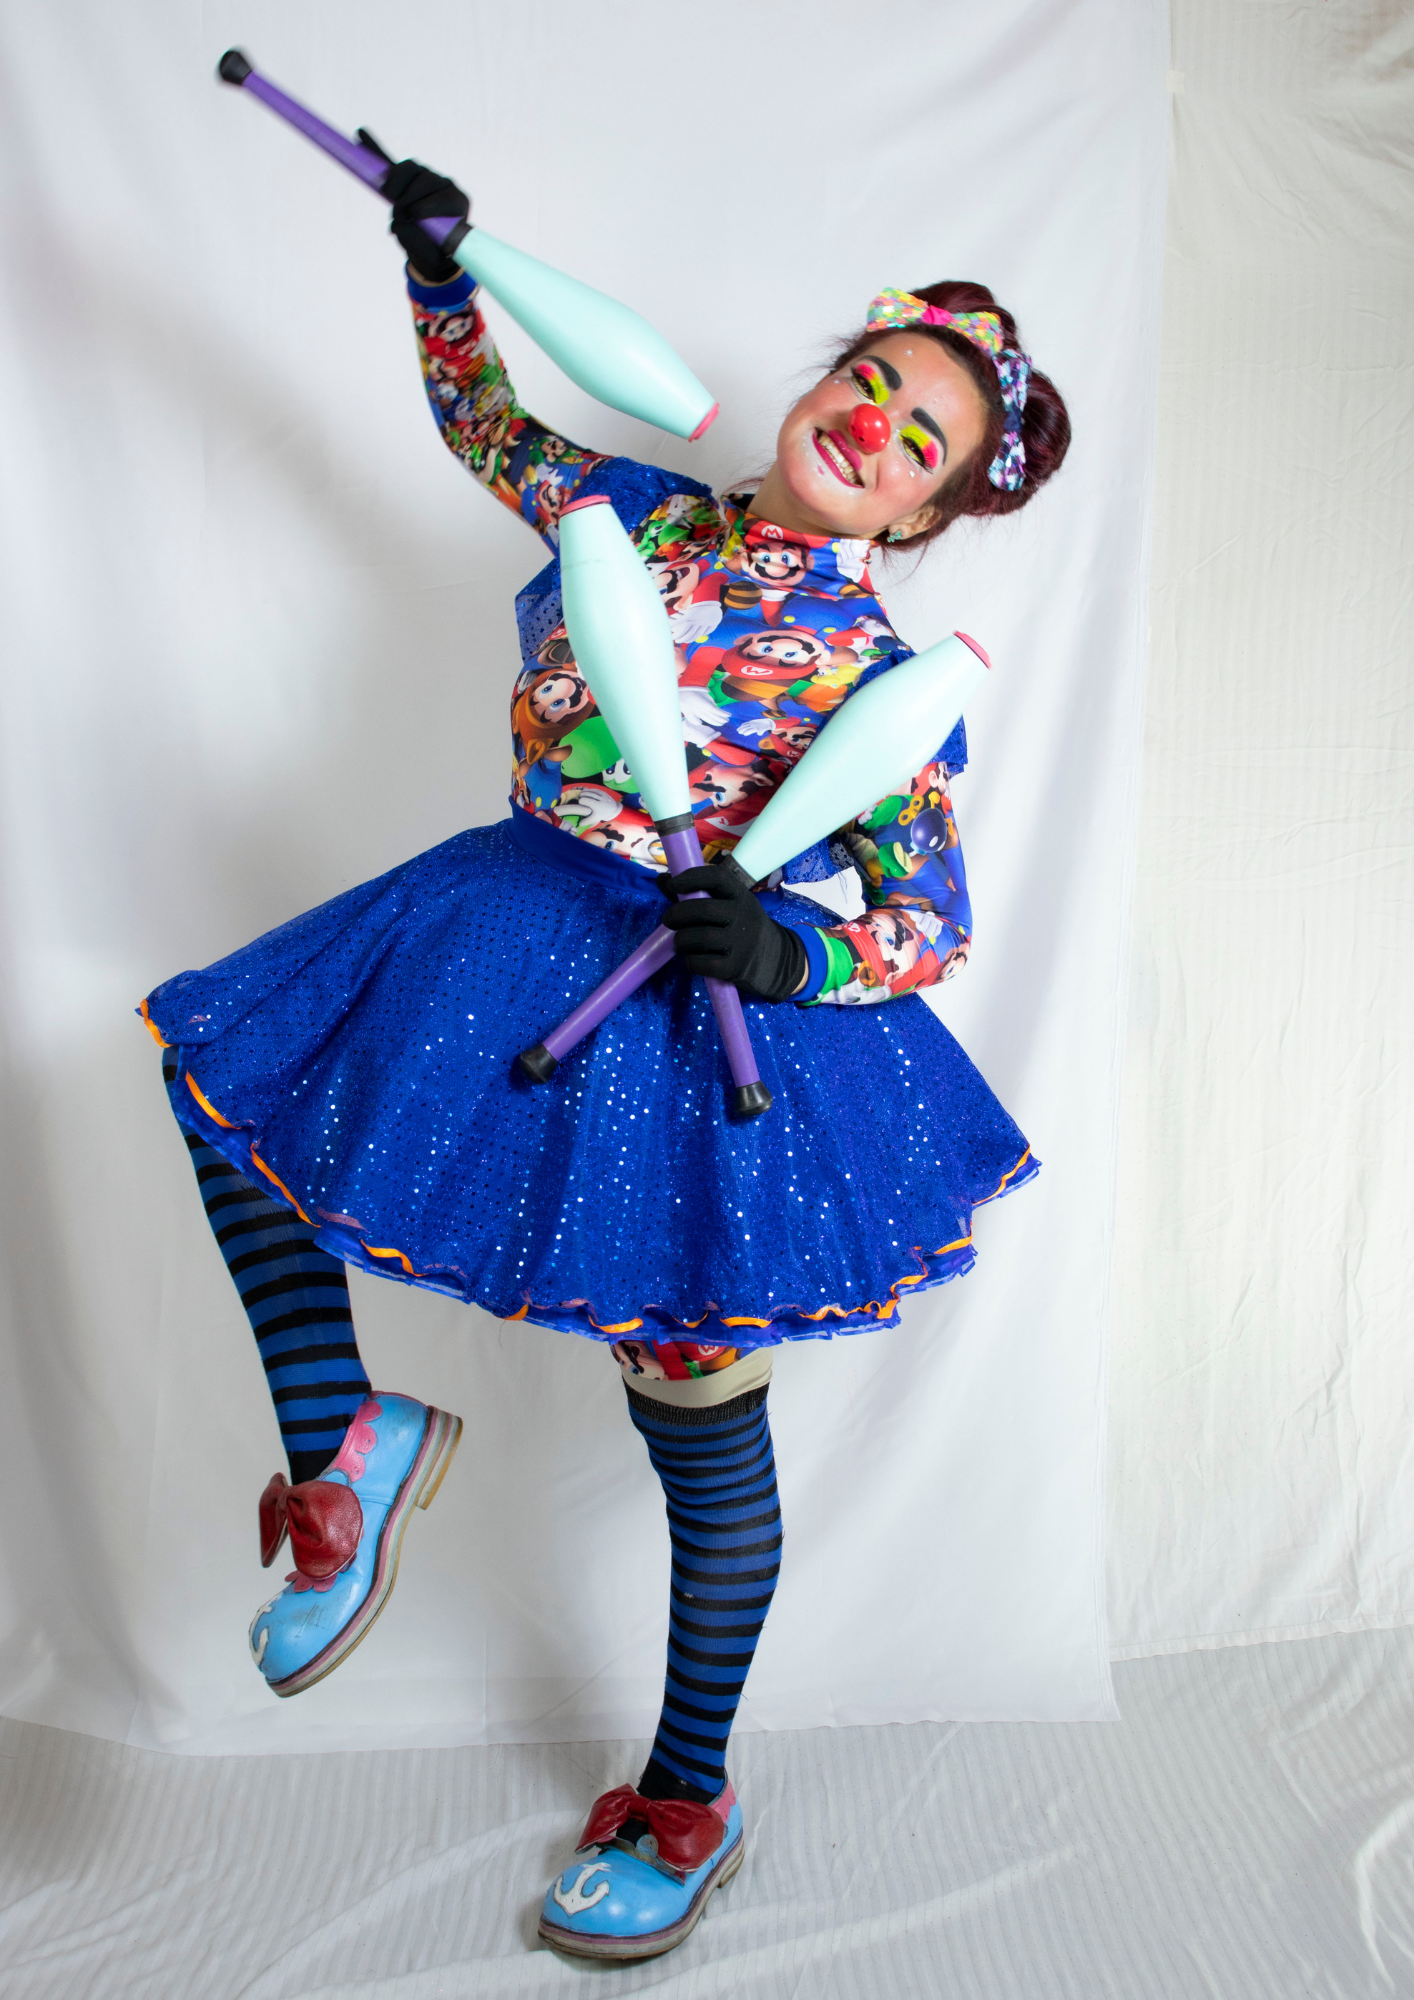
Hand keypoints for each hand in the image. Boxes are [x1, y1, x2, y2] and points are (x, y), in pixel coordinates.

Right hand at [359, 131, 469, 283]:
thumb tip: (397, 223)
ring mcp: (425, 178)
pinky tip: (360, 134)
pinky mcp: (407, 178)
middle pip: (425, 177)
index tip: (414, 216)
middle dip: (408, 195)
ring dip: (396, 181)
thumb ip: (416, 241)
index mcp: (457, 202)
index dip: (427, 204)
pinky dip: (375, 148)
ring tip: (389, 196)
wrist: (432, 252)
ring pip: (410, 168)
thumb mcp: (430, 255)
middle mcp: (444, 185)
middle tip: (399, 213)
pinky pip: (391, 162)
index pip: (444, 195)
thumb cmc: (434, 253)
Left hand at [659, 856, 807, 1001]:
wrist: (778, 962)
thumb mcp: (732, 908)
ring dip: (681, 940)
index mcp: (742, 896)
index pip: (717, 877)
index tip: (672, 884)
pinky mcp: (735, 967)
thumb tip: (662, 880)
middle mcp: (744, 916)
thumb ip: (699, 895)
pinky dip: (690, 962)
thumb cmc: (745, 930)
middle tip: (668, 920)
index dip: (691, 877)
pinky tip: (692, 959)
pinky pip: (702, 963)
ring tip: (679, 943)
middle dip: (677, 913)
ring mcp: (742, 943)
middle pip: (703, 908)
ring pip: (699, 937)